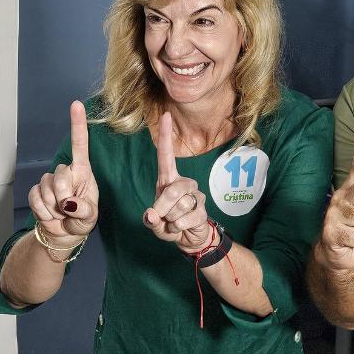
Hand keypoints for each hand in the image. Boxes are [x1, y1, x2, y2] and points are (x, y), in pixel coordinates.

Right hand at [28, 101, 98, 244]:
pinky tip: (50, 215)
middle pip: (59, 177)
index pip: (81, 145)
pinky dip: (43, 211)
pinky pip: (35, 198)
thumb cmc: (81, 221)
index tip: (76, 105)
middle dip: (63, 197)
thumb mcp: (89, 218)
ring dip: (53, 207)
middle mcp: (66, 173)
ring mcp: (49, 181)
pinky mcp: (36, 191)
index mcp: (83, 173)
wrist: (63, 234)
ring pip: (45, 189)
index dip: (78, 124)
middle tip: (68, 210)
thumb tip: (68, 202)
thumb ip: (83, 210)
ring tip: (61, 213)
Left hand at [143, 112, 211, 252]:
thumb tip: (151, 215)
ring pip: (181, 205)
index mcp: (168, 180)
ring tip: (173, 221)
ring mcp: (196, 195)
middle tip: (160, 218)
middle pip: (173, 189)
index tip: (165, 115)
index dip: (165, 136)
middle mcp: (183, 183)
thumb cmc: (168, 223)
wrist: (188, 238)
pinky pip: (188, 217)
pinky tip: (181, 227)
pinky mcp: (203, 210)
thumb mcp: (154, 223)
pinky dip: (178, 227)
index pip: (166, 155)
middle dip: (163, 207)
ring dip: (171, 219)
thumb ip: (150, 220)